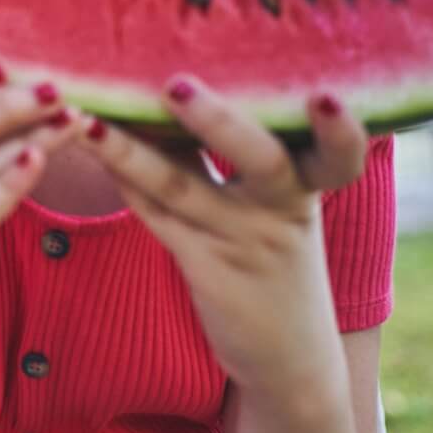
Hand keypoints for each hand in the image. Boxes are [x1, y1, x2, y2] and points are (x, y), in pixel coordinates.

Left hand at [73, 78, 368, 408]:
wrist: (289, 358)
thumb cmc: (278, 256)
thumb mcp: (283, 205)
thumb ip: (248, 150)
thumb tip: (193, 75)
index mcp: (310, 188)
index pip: (339, 159)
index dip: (341, 133)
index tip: (328, 100)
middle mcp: (280, 212)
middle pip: (261, 161)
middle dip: (218, 122)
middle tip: (176, 84)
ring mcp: (240, 243)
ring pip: (181, 187)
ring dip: (133, 149)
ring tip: (91, 118)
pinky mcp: (205, 270)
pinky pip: (157, 219)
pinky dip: (124, 181)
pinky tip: (91, 149)